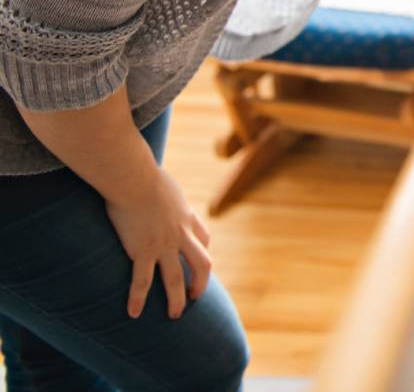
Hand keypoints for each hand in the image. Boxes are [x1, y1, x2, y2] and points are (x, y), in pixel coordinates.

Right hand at [105, 167, 211, 318]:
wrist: (134, 177)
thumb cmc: (142, 173)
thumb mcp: (163, 183)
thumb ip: (162, 191)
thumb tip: (151, 184)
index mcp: (186, 216)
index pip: (204, 238)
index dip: (203, 251)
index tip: (198, 261)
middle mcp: (181, 233)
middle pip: (201, 263)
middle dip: (200, 282)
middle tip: (194, 297)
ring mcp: (164, 244)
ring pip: (176, 278)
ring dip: (176, 299)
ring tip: (174, 315)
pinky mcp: (143, 250)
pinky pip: (142, 281)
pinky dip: (138, 299)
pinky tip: (133, 313)